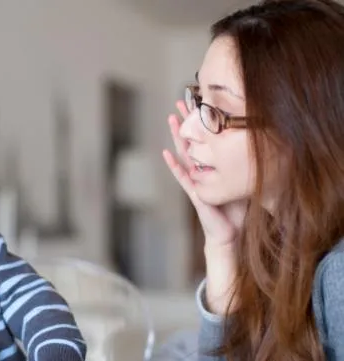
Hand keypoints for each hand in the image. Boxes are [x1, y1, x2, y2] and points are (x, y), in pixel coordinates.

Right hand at [162, 100, 245, 249]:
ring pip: (184, 153)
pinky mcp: (194, 192)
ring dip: (176, 136)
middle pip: (192, 139)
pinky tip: (167, 154)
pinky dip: (174, 165)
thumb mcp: (244, 181)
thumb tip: (264, 146)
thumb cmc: (236, 209)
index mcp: (212, 166)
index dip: (201, 121)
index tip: (199, 102)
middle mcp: (201, 170)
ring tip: (171, 119)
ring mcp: (196, 180)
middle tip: (180, 101)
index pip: (206, 139)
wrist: (230, 232)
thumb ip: (246, 166)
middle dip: (186, 121)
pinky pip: (183, 176)